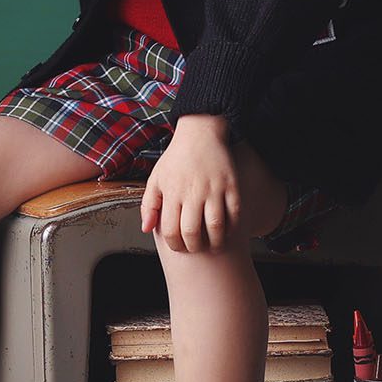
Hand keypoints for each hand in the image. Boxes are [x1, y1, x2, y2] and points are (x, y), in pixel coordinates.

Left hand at [141, 118, 287, 253]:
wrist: (200, 132)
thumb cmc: (176, 158)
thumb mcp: (156, 178)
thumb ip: (148, 204)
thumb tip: (146, 229)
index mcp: (172, 192)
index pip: (171, 230)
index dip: (175, 245)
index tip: (179, 247)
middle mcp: (193, 191)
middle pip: (193, 232)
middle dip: (194, 247)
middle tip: (196, 248)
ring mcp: (214, 188)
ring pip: (216, 226)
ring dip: (215, 242)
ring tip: (213, 245)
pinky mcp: (231, 185)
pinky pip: (235, 213)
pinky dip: (232, 228)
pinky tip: (227, 231)